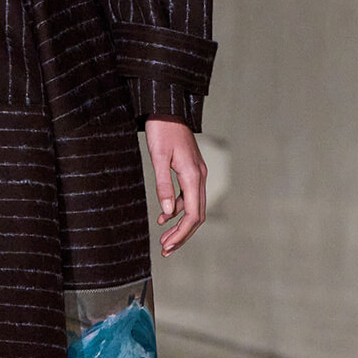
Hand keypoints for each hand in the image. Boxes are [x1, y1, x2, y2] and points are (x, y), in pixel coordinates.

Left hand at [143, 118, 206, 255]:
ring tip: (164, 239)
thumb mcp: (158, 157)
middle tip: (165, 250)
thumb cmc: (161, 129)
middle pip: (196, 215)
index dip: (181, 233)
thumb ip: (163, 185)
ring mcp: (196, 173)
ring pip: (193, 207)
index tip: (167, 246)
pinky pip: (188, 196)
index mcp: (192, 175)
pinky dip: (177, 209)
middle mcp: (199, 176)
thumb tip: (167, 213)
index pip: (192, 214)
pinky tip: (164, 218)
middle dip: (182, 235)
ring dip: (179, 225)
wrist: (167, 108)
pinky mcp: (191, 170)